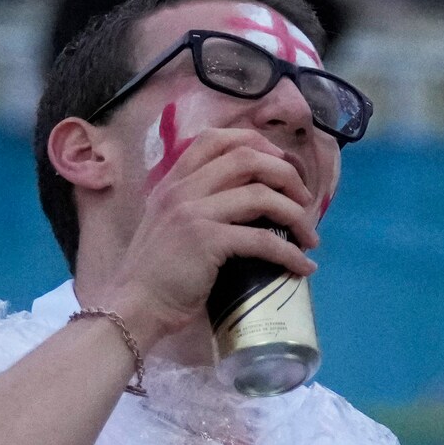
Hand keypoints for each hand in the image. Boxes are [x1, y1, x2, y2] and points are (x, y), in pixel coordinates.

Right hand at [92, 127, 319, 346]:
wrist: (133, 306)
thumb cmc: (154, 275)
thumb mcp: (168, 226)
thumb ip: (195, 207)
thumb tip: (246, 207)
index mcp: (173, 181)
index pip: (216, 138)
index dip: (256, 143)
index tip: (280, 164)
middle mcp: (183, 189)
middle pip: (248, 158)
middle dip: (286, 175)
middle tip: (305, 201)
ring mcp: (193, 212)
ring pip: (261, 195)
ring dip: (295, 215)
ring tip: (310, 237)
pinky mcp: (206, 241)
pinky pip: (261, 239)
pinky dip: (290, 253)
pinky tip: (303, 267)